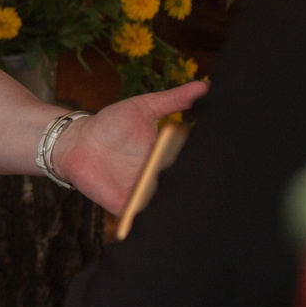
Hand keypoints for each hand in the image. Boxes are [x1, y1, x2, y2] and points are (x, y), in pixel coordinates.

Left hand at [51, 80, 208, 212]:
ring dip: (181, 208)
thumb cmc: (111, 123)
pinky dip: (153, 221)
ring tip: (196, 207)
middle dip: (200, 190)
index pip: (194, 165)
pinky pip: (143, 220)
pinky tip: (163, 218)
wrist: (77, 141)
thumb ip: (174, 100)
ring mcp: (143, 194)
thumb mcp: (145, 107)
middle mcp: (159, 178)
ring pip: (169, 207)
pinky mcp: (125, 207)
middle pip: (186, 189)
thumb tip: (207, 86)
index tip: (228, 163)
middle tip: (218, 188)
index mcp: (168, 157)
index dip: (209, 165)